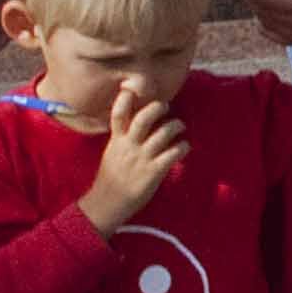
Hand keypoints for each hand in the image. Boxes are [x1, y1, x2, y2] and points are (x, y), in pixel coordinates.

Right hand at [80, 91, 185, 232]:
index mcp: (116, 141)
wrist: (106, 204)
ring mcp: (141, 158)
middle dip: (157, 107)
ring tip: (180, 128)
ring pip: (163, 133)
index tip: (132, 88)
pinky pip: (174, 153)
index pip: (118, 115)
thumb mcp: (112, 153)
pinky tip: (185, 148)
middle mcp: (128, 146)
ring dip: (176, 126)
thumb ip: (123, 138)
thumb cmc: (111, 179)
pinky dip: (183, 147)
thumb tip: (140, 125)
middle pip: (143, 118)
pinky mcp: (154, 171)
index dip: (125, 99)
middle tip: (166, 107)